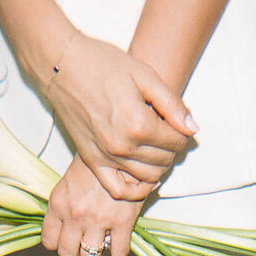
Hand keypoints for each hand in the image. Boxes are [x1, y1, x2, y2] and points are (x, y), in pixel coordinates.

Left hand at [41, 155, 143, 255]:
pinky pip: (118, 253)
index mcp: (59, 203)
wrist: (121, 150)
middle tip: (82, 243)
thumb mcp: (68, 180)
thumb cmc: (95, 162)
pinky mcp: (122, 223)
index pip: (49, 240)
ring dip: (94, 254)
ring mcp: (99, 221)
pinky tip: (118, 242)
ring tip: (100, 243)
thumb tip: (62, 226)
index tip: (64, 240)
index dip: (57, 243)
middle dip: (74, 251)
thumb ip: (63, 205)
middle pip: (67, 253)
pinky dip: (119, 252)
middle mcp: (75, 215)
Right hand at [45, 33, 195, 201]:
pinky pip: (119, 190)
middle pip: (165, 160)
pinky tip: (145, 177)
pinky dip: (136, 189)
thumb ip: (172, 104)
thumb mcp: (145, 76)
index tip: (178, 122)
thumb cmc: (103, 64)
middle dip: (172, 147)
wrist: (62, 66)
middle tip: (168, 132)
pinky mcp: (92, 161)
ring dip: (159, 165)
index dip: (184, 132)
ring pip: (148, 177)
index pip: (177, 141)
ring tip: (157, 148)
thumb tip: (192, 129)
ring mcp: (106, 157)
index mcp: (139, 124)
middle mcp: (123, 146)